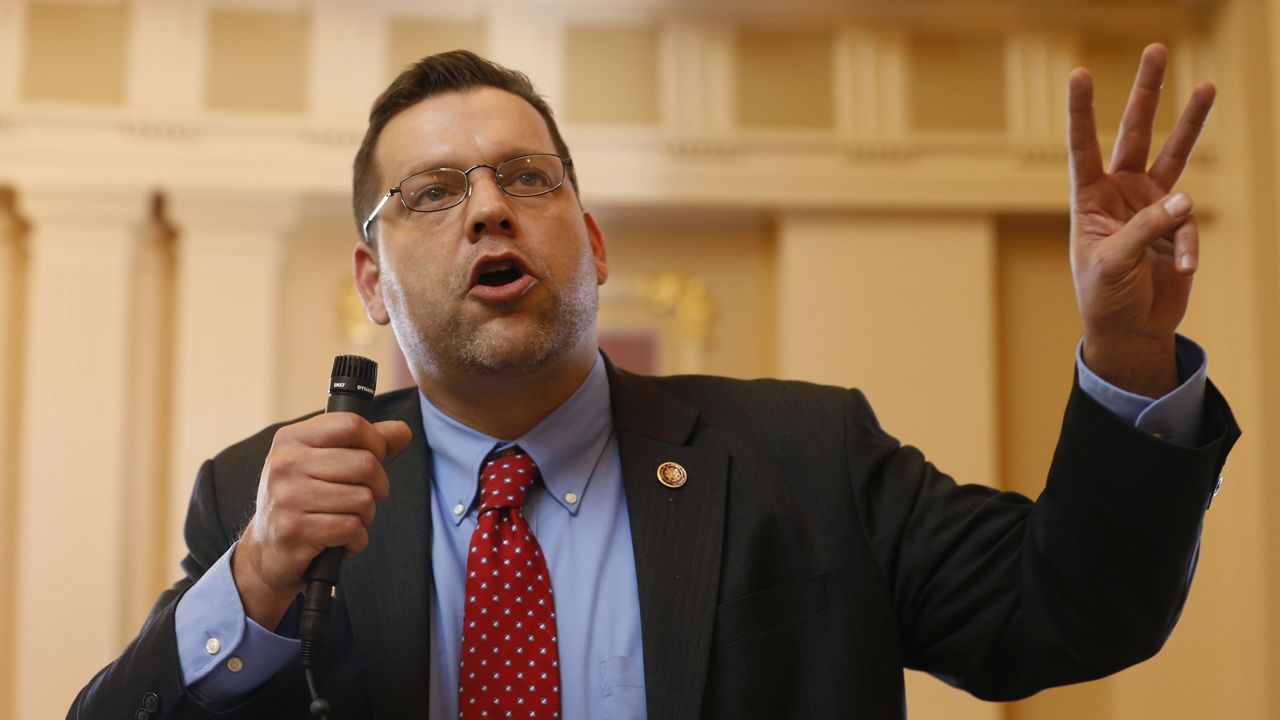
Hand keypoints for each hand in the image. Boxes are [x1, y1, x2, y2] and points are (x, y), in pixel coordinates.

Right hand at [232, 413, 412, 627]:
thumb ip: (365, 445)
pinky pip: (352, 528)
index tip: (375, 458)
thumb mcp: (325, 464)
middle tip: (364, 498)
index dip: (376, 442)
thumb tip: (403, 431)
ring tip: (345, 519)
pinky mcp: (295, 530)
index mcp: (291, 439)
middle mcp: (285, 464)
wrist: (267, 552)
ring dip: (365, 516)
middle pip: (366, 464)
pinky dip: (356, 539)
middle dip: (378, 486)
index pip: (351, 424)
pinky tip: (340, 541)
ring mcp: (287, 497)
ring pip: (363, 499)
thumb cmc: (303, 501)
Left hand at [1068, 43, 1215, 395]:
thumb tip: (1185, 199)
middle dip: (1146, 94)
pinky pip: (1190, 226)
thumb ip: (1147, 229)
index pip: (1083, 147)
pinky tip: (1182, 269)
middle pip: (1135, 133)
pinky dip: (1188, 247)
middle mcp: (1121, 193)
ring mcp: (1152, 205)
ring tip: (1206, 85)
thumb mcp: (1114, 264)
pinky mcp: (1178, 226)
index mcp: (1090, 199)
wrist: (1130, 330)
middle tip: (1155, 50)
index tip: (1078, 74)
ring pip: (1174, 154)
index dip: (1081, 111)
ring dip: (1190, 122)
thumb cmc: (1104, 298)